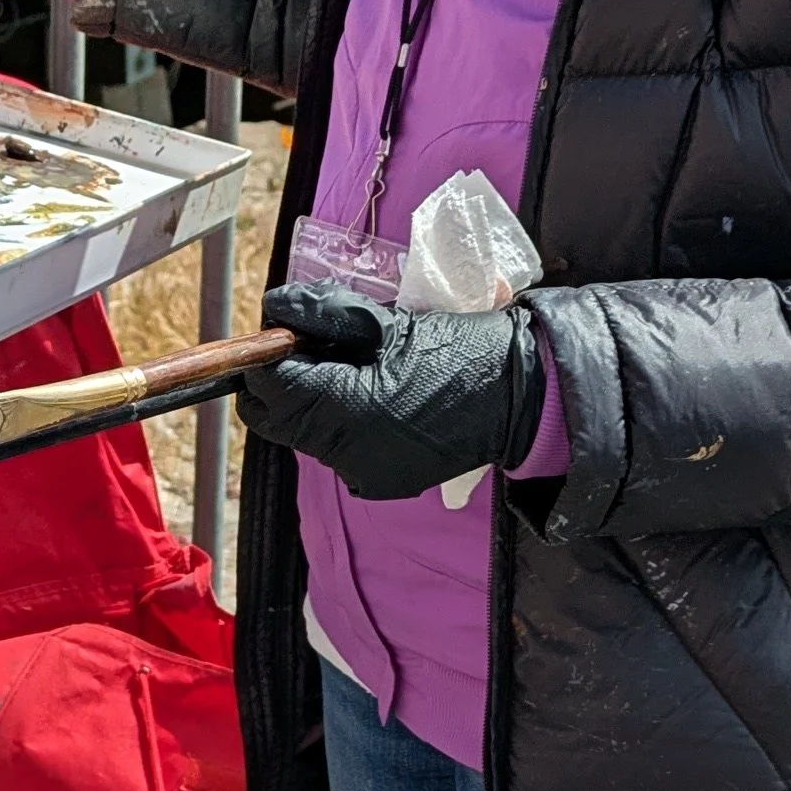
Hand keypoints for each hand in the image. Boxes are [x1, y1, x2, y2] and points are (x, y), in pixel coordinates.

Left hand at [238, 285, 544, 500]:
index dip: (268, 355)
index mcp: (347, 411)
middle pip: (276, 418)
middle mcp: (346, 454)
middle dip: (281, 381)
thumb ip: (324, 314)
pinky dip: (338, 422)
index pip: (270, 388)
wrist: (521, 395)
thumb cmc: (460, 350)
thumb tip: (277, 308)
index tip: (288, 330)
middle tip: (312, 346)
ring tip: (351, 366)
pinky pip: (335, 450)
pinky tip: (373, 395)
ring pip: (303, 434)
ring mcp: (361, 474)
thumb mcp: (389, 322)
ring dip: (310, 399)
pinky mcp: (378, 482)